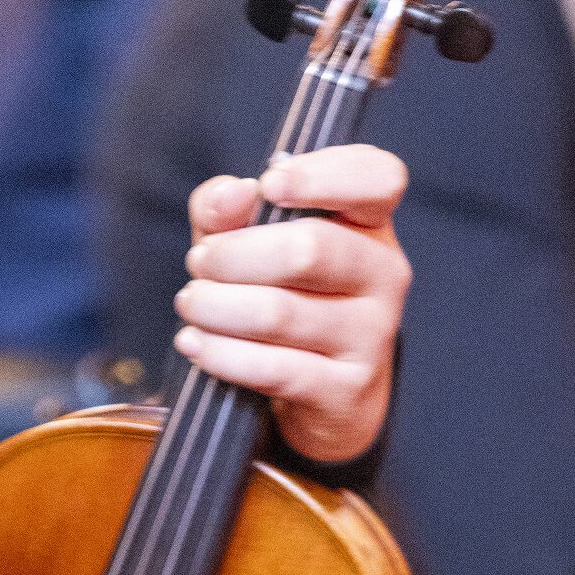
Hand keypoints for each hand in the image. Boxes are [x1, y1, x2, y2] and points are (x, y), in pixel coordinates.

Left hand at [174, 144, 410, 463]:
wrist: (324, 399)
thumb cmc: (288, 302)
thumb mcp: (252, 245)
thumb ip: (230, 209)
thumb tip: (230, 195)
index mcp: (371, 223)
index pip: (378, 179)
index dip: (323, 175)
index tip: (268, 185)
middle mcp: (383, 274)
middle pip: (309, 249)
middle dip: (234, 254)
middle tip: (199, 264)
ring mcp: (372, 336)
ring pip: (280, 312)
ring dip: (217, 306)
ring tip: (192, 305)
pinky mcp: (347, 390)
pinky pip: (275, 368)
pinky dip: (223, 355)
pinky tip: (194, 343)